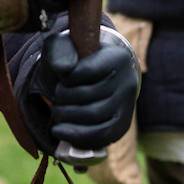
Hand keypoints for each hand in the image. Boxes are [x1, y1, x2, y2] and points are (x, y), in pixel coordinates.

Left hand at [26, 30, 138, 152]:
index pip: (87, 71)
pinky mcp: (122, 125)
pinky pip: (101, 136)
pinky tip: (60, 131)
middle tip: (56, 99)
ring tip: (57, 113)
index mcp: (117, 58)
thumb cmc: (81, 61)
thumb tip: (63, 69)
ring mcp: (127, 106)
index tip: (62, 78)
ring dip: (67, 117)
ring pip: (94, 116)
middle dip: (63, 99)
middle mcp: (128, 82)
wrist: (101, 76)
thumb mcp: (70, 47)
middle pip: (89, 95)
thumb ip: (61, 51)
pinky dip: (77, 136)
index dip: (67, 78)